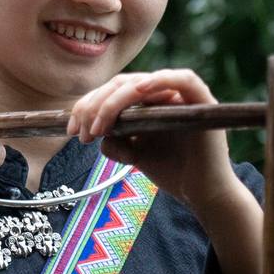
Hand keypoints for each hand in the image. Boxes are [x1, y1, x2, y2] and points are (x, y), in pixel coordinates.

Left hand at [68, 69, 238, 214]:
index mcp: (148, 102)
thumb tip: (99, 135)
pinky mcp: (202, 101)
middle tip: (80, 132)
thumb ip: (115, 142)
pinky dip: (160, 80)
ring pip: (142, 82)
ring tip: (98, 126)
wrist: (201, 194)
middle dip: (94, 105)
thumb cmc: (171, 172)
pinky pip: (184, 79)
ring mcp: (184, 96)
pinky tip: (137, 91)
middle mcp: (165, 93)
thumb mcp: (134, 155)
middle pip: (122, 84)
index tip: (71, 128)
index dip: (88, 105)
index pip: (113, 91)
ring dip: (114, 101)